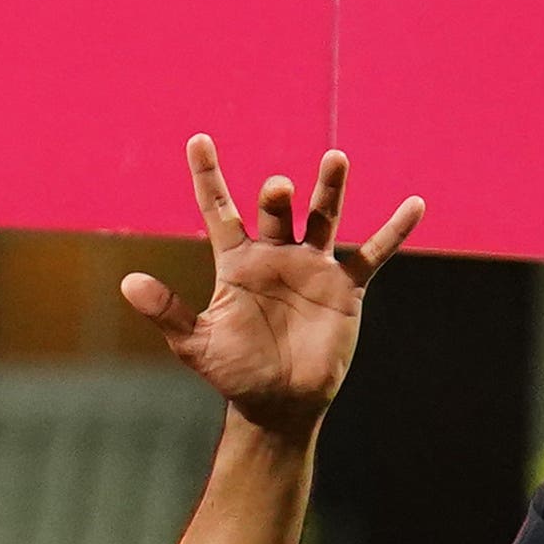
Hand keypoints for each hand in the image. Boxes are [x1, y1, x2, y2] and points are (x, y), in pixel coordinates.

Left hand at [130, 140, 415, 434]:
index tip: (198, 139)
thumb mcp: (194, 343)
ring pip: (322, 217)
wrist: (277, 403)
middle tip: (277, 189)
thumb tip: (128, 281)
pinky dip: (393, 231)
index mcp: (236, 263)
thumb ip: (167, 311)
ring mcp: (311, 267)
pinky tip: (414, 205)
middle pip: (276, 212)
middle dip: (276, 199)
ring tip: (335, 158)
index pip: (219, 210)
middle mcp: (274, 256)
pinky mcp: (345, 287)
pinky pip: (372, 254)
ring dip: (329, 190)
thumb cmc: (233, 373)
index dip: (208, 176)